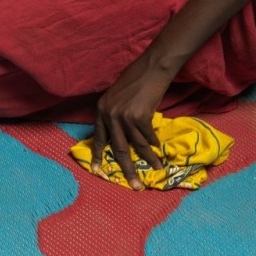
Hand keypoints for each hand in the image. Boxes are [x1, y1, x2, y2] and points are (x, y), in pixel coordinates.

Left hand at [91, 51, 172, 189]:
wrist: (150, 69)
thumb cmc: (135, 82)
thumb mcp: (116, 99)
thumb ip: (114, 116)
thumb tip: (119, 137)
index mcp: (101, 110)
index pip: (99, 138)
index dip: (98, 155)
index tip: (96, 171)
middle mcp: (109, 115)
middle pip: (119, 149)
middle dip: (127, 169)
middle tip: (134, 186)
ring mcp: (124, 116)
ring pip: (138, 146)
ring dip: (149, 159)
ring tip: (158, 169)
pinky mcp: (140, 116)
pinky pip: (149, 137)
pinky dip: (155, 143)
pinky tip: (159, 147)